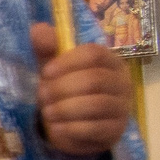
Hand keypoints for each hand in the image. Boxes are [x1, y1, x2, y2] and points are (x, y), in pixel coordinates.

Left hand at [33, 22, 131, 159]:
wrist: (73, 126)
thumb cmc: (65, 91)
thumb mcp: (53, 69)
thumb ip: (47, 49)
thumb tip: (37, 28)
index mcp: (109, 61)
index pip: (94, 54)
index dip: (67, 62)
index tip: (46, 72)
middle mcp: (121, 82)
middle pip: (94, 80)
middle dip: (61, 88)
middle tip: (41, 96)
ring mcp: (122, 108)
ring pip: (95, 105)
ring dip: (64, 109)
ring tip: (46, 113)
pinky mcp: (115, 131)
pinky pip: (94, 128)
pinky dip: (70, 129)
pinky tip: (55, 128)